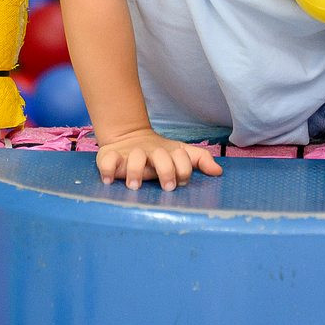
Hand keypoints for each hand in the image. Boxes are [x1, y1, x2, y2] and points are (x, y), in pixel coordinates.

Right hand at [94, 127, 222, 190]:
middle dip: (166, 170)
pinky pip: (106, 160)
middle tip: (167, 188)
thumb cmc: (159, 153)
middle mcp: (150, 153)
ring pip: (134, 158)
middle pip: (161, 156)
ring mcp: (130, 154)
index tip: (181, 183)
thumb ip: (199, 160)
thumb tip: (218, 171)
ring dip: (135, 171)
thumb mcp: (180, 154)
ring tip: (134, 186)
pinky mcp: (110, 155)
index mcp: (168, 153)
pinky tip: (109, 181)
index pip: (181, 157)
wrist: (128, 136)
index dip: (184, 169)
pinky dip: (107, 169)